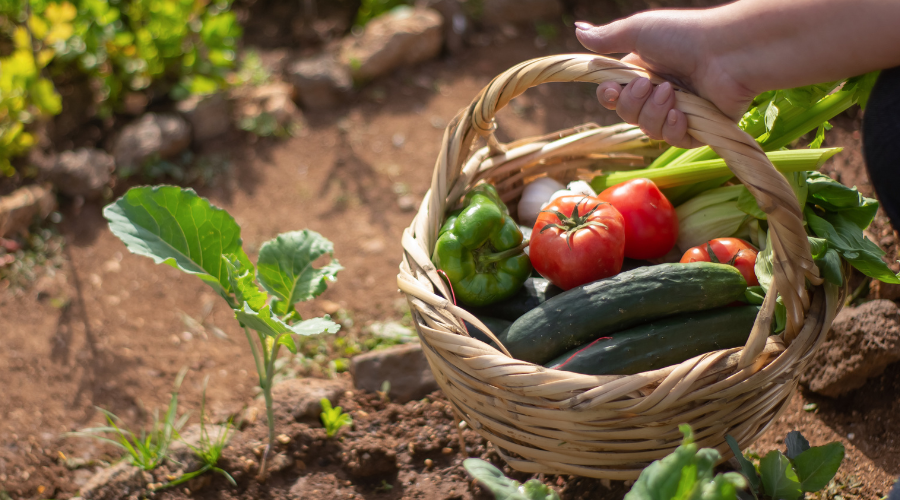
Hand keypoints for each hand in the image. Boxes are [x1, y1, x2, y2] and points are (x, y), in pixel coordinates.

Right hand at [575, 9, 756, 148]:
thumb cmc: (685, 35)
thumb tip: (577, 29)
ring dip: (654, 113)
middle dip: (633, 103)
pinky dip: (673, 129)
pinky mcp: (699, 128)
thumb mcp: (639, 31)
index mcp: (643, 72)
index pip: (613, 96)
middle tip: (649, 85)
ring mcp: (679, 112)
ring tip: (672, 93)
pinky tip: (681, 115)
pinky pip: (673, 140)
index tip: (611, 90)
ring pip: (648, 130)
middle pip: (627, 115)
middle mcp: (659, 93)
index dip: (608, 97)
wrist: (728, 51)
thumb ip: (607, 38)